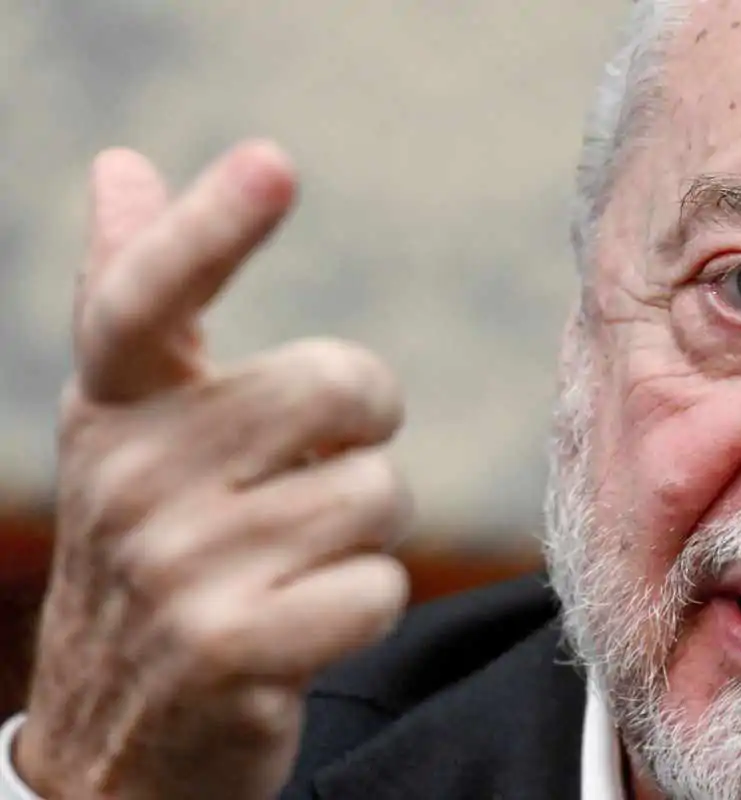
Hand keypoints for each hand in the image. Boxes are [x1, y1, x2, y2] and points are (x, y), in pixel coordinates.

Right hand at [16, 141, 410, 799]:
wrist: (120, 732)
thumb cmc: (155, 547)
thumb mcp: (130, 427)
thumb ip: (137, 297)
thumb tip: (121, 164)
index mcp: (114, 407)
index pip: (149, 297)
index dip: (211, 229)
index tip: (272, 164)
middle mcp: (132, 478)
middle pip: (342, 385)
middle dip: (364, 426)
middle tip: (320, 468)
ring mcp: (176, 569)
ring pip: (377, 493)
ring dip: (365, 530)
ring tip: (297, 560)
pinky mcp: (231, 650)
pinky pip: (379, 588)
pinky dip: (367, 605)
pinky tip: (306, 623)